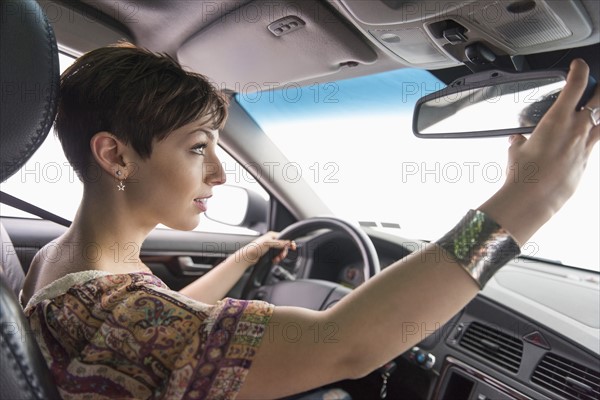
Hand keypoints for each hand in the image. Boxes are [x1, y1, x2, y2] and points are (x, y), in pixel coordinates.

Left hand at [236, 231, 296, 265]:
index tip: (293, 248)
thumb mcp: (269, 243)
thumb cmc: (255, 248)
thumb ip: (279, 243)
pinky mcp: (269, 254)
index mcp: (272, 235)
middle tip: (282, 256)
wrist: (248, 257)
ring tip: (277, 259)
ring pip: (280, 252)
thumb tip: (288, 242)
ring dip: (280, 256)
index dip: (288, 243)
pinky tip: (274, 260)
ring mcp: (270, 247)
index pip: (284, 238)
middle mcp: (272, 240)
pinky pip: (276, 256)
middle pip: (283, 246)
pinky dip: (276, 259)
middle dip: (283, 252)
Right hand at [507, 59, 598, 209]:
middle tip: (592, 87)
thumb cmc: (524, 174)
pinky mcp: (587, 161)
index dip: (579, 69)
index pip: (576, 83)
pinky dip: (591, 135)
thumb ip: (520, 140)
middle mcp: (577, 129)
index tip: (578, 66)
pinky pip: (595, 142)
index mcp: (558, 119)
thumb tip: (518, 140)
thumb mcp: (516, 150)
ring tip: (592, 111)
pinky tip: (582, 138)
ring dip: (598, 112)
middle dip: (598, 88)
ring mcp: (585, 145)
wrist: (535, 198)